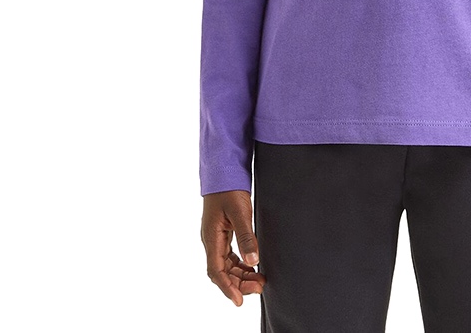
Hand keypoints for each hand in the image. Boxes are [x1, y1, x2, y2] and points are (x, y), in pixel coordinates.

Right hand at [201, 189, 265, 306]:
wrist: (223, 169)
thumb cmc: (229, 188)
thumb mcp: (240, 211)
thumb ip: (246, 236)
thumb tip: (253, 260)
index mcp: (211, 237)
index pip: (216, 271)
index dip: (228, 288)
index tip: (239, 301)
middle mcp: (211, 240)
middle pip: (222, 271)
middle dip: (239, 283)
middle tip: (259, 287)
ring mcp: (216, 236)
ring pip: (226, 264)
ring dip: (240, 274)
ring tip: (259, 280)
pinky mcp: (222, 232)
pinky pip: (229, 255)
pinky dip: (240, 263)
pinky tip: (252, 266)